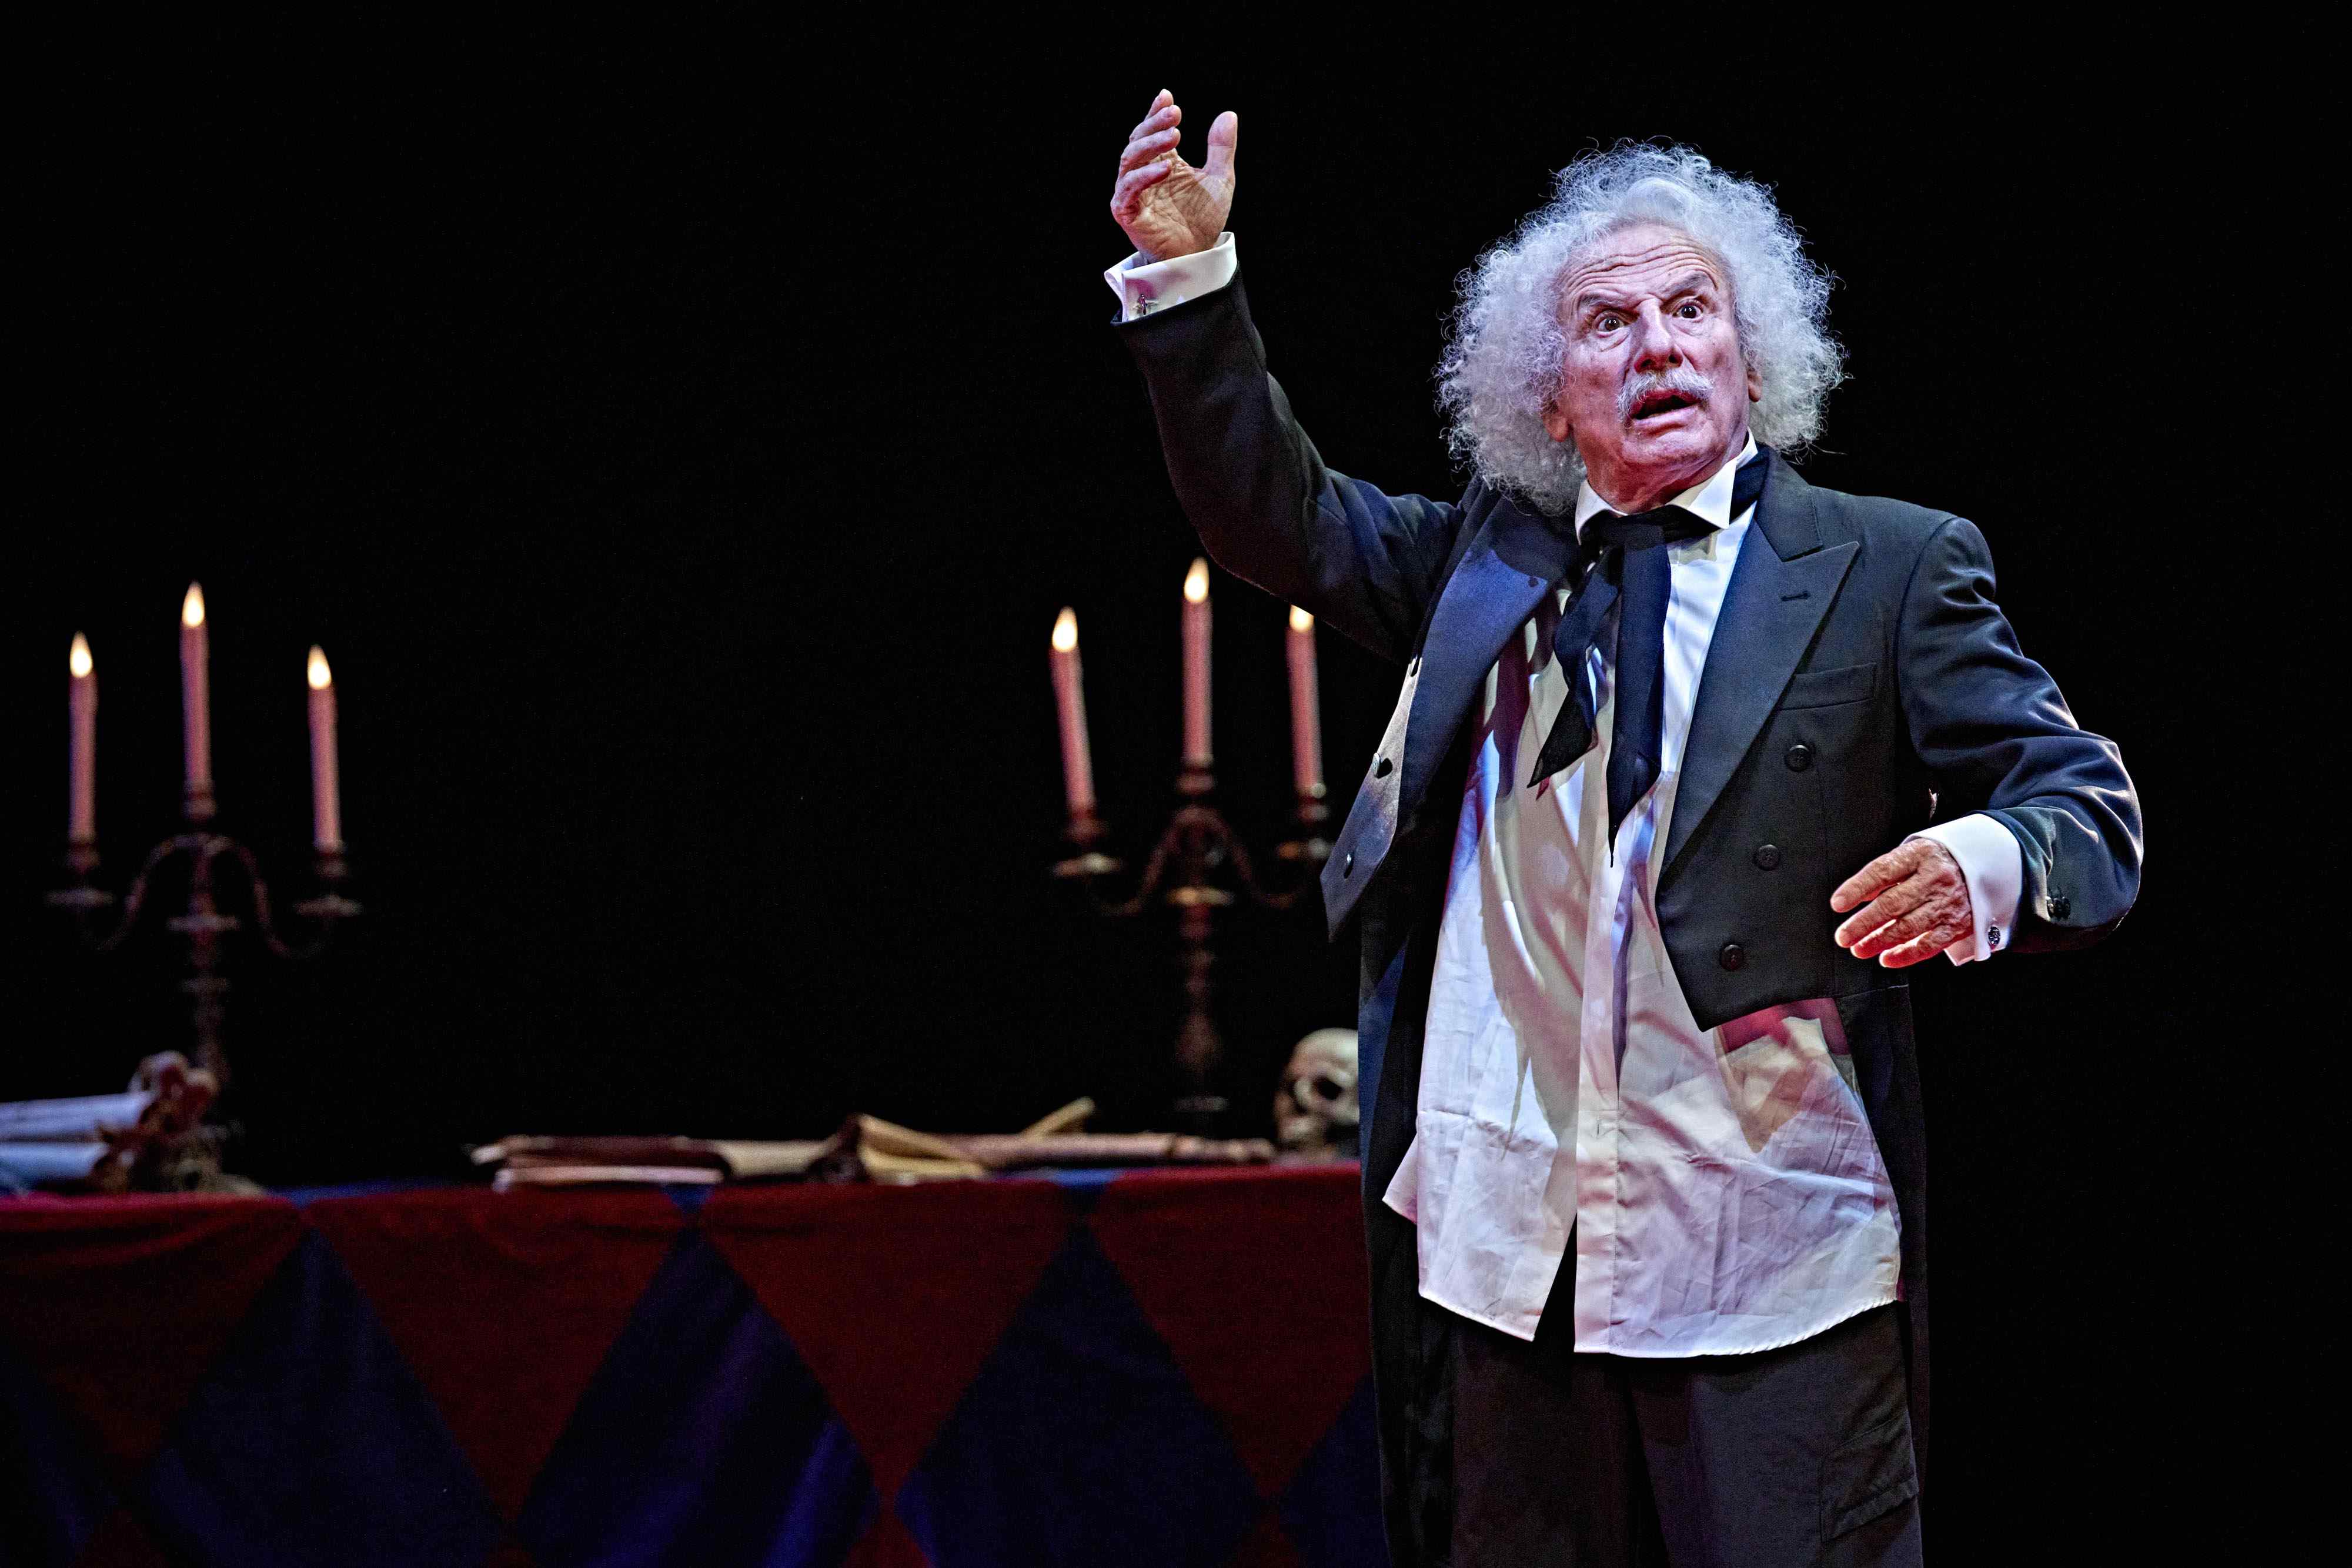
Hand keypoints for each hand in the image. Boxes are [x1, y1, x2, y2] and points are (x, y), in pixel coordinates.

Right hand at [1109, 89, 1236, 262]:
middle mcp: (1142, 173)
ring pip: (1130, 160)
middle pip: (1138, 140)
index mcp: (1160, 162)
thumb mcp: (1219, 179)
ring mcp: (1131, 192)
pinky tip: (1165, 168)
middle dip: (1154, 124)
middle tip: (1175, 114)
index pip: (1151, 131)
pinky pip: (1129, 190)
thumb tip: (1228, 115)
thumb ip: (1221, 148)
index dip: (1156, 113)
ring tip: (1175, 136)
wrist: (1197, 254)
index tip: (1167, 97)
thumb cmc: (1202, 218)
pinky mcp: (1126, 212)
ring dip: (1150, 145)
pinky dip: (1144, 177)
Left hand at [1831, 839, 1973, 967]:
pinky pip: (1929, 944)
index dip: (1857, 888)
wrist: (1985, 867)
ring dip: (1879, 941)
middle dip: (1864, 923)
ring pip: (1909, 927)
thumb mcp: (1913, 855)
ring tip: (1859, 949)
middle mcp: (1934, 879)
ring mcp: (1947, 903)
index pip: (1883, 871)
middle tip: (1844, 936)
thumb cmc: (1937, 862)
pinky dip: (1906, 954)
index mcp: (1920, 855)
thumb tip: (1856, 895)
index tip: (1837, 904)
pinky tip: (1887, 958)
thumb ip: (1885, 873)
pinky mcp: (1957, 925)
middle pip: (1893, 904)